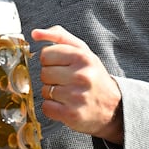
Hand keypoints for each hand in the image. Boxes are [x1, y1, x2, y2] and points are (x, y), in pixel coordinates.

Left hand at [31, 25, 122, 143]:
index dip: (50, 60)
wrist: (113, 107)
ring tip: (67, 92)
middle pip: (43, 73)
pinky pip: (46, 107)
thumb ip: (59, 36)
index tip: (60, 65)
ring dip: (52, 92)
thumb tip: (35, 33)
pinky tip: (65, 104)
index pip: (46, 54)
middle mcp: (81, 75)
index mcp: (82, 57)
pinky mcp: (72, 115)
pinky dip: (52, 107)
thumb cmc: (92, 74)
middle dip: (50, 76)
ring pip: (44, 90)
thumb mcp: (82, 50)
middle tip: (65, 80)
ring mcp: (76, 96)